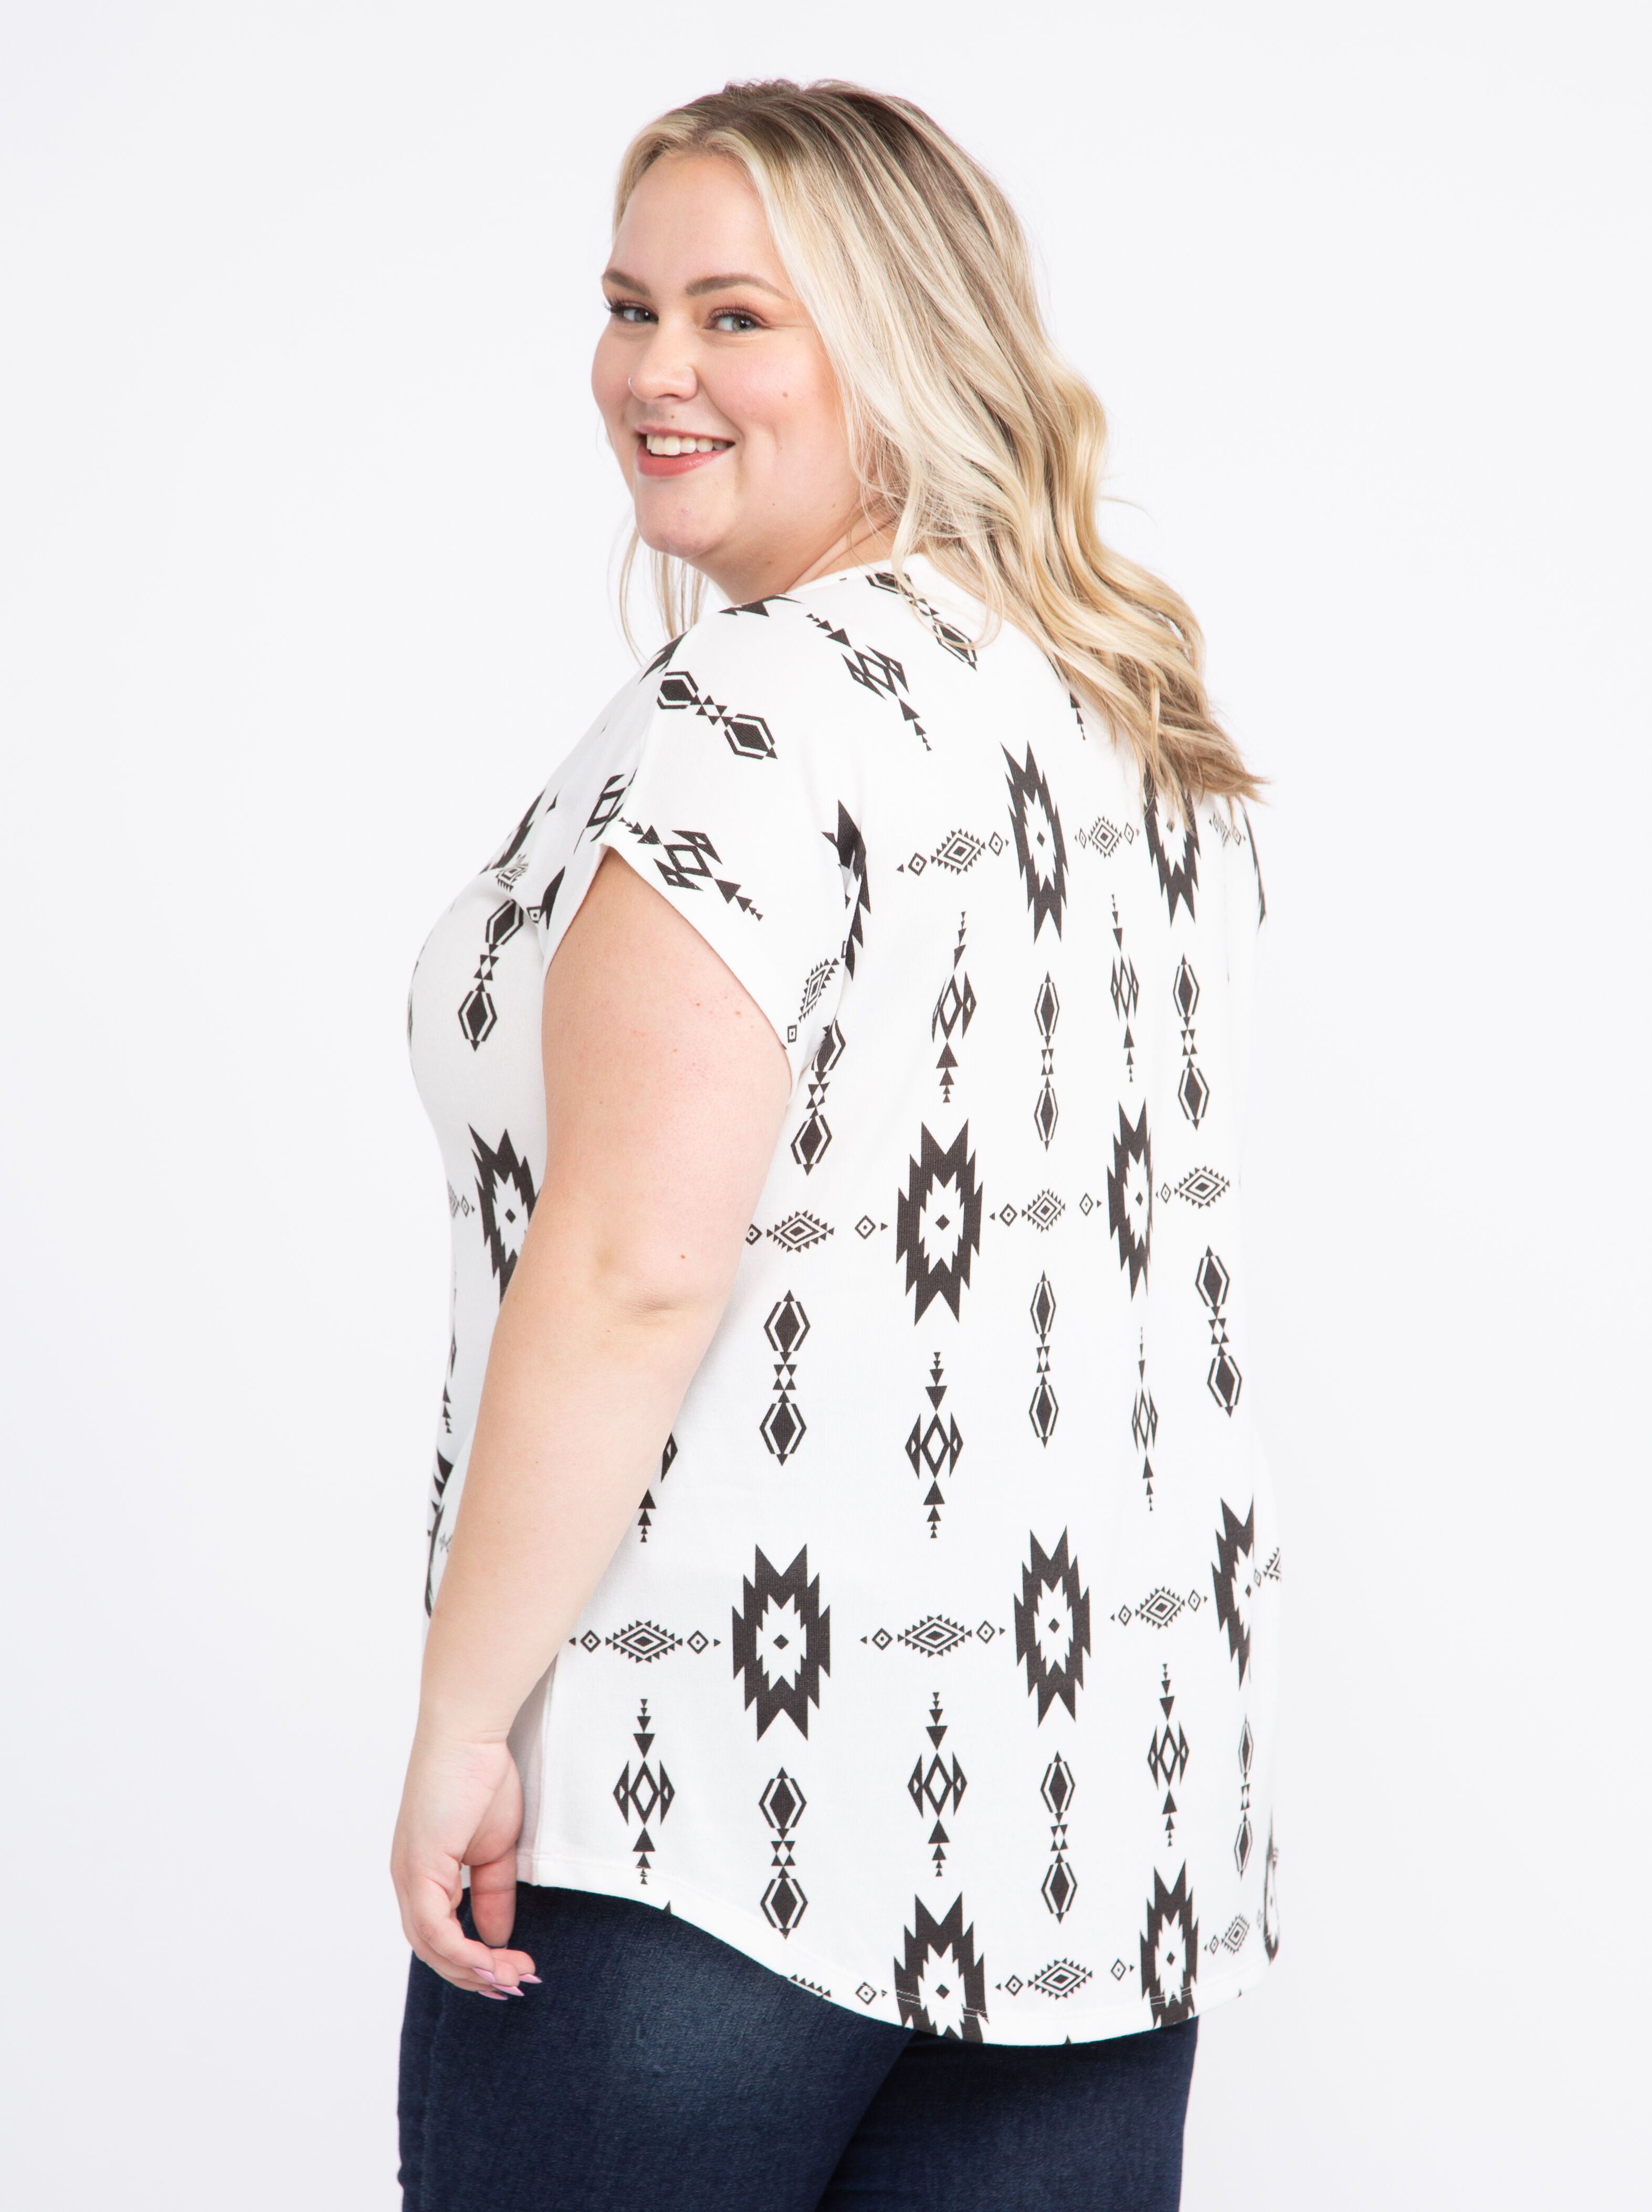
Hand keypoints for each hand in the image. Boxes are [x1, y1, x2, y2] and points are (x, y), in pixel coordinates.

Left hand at [390, 1729, 537, 1997]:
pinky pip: (434, 1928)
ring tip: (514, 1977)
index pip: (442, 1936)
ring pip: (431, 1947)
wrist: (470, 1735)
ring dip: (473, 1970)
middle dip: (477, 1975)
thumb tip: (499, 1938)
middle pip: (434, 1951)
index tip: (514, 1971)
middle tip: (518, 1984)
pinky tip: (493, 1961)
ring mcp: (410, 1876)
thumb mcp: (497, 1848)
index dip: (475, 1961)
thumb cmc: (482, 1776)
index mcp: (425, 1875)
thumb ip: (494, 1893)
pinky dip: (462, 1952)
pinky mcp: (418, 1868)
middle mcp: (409, 1881)